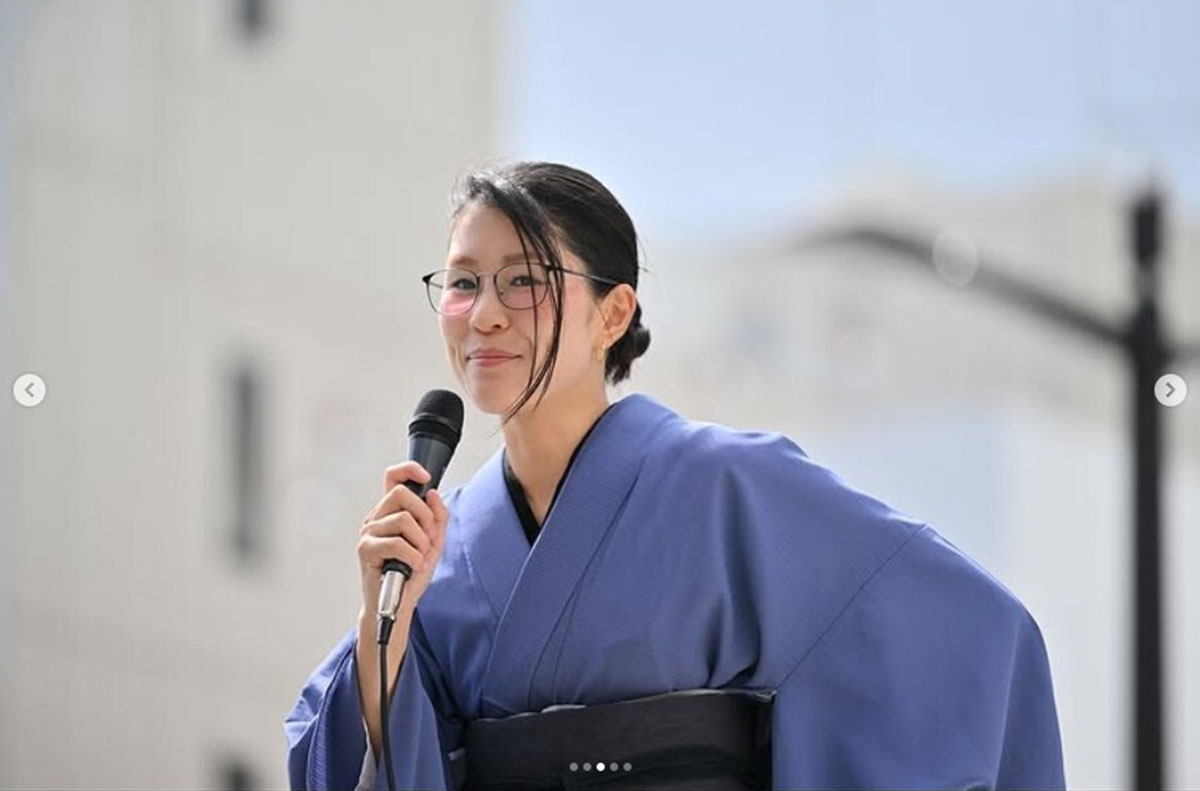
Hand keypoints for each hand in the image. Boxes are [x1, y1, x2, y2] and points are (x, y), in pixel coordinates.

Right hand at [357, 462, 449, 623]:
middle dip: (425, 515)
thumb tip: (433, 494)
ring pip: (403, 519)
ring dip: (421, 542)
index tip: (426, 476)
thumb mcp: (434, 542)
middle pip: (401, 493)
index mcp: (391, 512)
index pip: (393, 478)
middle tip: (428, 538)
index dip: (408, 470)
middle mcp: (377, 517)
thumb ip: (437, 517)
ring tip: (420, 557)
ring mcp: (369, 532)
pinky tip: (414, 566)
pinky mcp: (365, 549)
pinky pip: (397, 542)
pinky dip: (413, 555)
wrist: (399, 602)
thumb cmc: (412, 573)